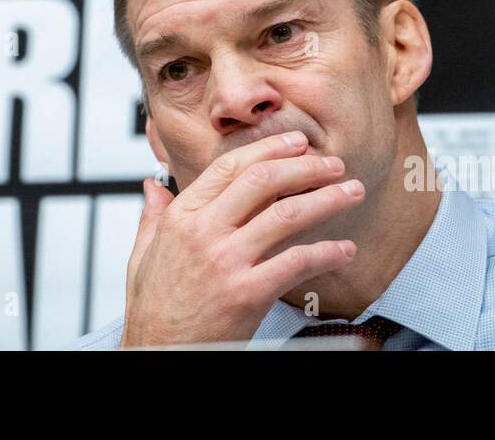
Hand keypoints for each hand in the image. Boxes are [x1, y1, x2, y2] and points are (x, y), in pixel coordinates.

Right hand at [118, 131, 364, 347]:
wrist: (157, 351)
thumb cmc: (154, 308)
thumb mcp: (142, 255)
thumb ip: (152, 216)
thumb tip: (152, 185)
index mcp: (182, 218)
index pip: (230, 167)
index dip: (268, 149)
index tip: (296, 143)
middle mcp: (204, 233)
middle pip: (262, 181)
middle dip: (305, 166)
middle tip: (333, 164)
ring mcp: (226, 262)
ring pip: (286, 215)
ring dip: (326, 200)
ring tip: (352, 192)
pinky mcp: (247, 293)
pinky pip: (296, 263)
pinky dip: (326, 253)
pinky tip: (345, 250)